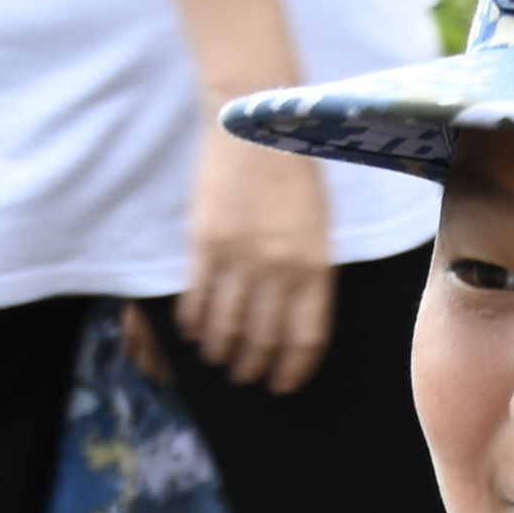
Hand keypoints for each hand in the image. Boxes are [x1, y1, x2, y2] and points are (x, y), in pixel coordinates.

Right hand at [180, 129, 339, 394]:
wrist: (254, 127)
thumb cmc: (294, 177)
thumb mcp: (320, 229)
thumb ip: (310, 275)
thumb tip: (292, 323)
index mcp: (316, 268)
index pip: (305, 340)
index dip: (292, 370)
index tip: (282, 385)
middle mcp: (279, 270)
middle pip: (264, 341)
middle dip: (254, 367)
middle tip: (246, 376)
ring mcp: (239, 258)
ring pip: (226, 327)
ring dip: (221, 352)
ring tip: (219, 360)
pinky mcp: (205, 244)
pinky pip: (197, 300)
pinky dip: (194, 324)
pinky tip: (194, 333)